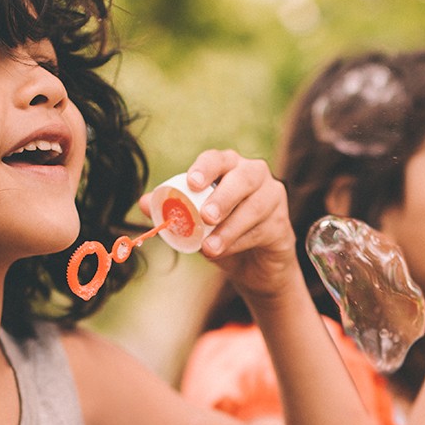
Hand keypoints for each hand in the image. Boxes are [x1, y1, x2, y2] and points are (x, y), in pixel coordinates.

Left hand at [180, 150, 295, 297]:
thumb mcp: (194, 223)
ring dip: (231, 228)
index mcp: (229, 167)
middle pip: (244, 177)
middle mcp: (254, 175)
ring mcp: (272, 197)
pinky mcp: (282, 223)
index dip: (205, 168)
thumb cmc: (221, 233)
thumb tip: (142, 203)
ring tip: (211, 248)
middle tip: (206, 217)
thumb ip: (172, 211)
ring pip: (255, 207)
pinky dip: (241, 242)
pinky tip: (226, 252)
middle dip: (224, 197)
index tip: (191, 183)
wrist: (253, 265)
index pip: (217, 159)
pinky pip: (263, 230)